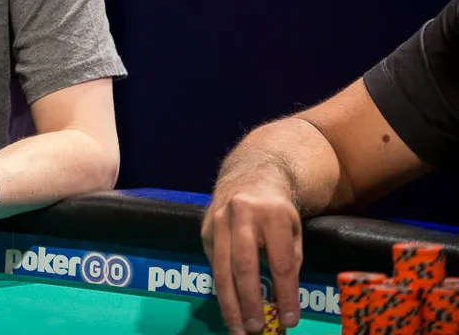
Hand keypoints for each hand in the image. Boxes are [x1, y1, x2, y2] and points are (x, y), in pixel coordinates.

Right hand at [201, 179, 301, 334]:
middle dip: (250, 301)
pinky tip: (229, 307)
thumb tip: (281, 302)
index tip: (289, 320)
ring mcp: (218, 221)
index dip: (285, 294)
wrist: (248, 177)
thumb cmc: (276, 210)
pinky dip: (221, 288)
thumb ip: (289, 260)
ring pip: (221, 268)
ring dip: (229, 303)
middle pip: (244, 266)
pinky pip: (213, 264)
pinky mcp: (204, 229)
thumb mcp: (293, 229)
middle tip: (256, 329)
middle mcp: (242, 215)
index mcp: (273, 214)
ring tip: (238, 328)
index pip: (280, 262)